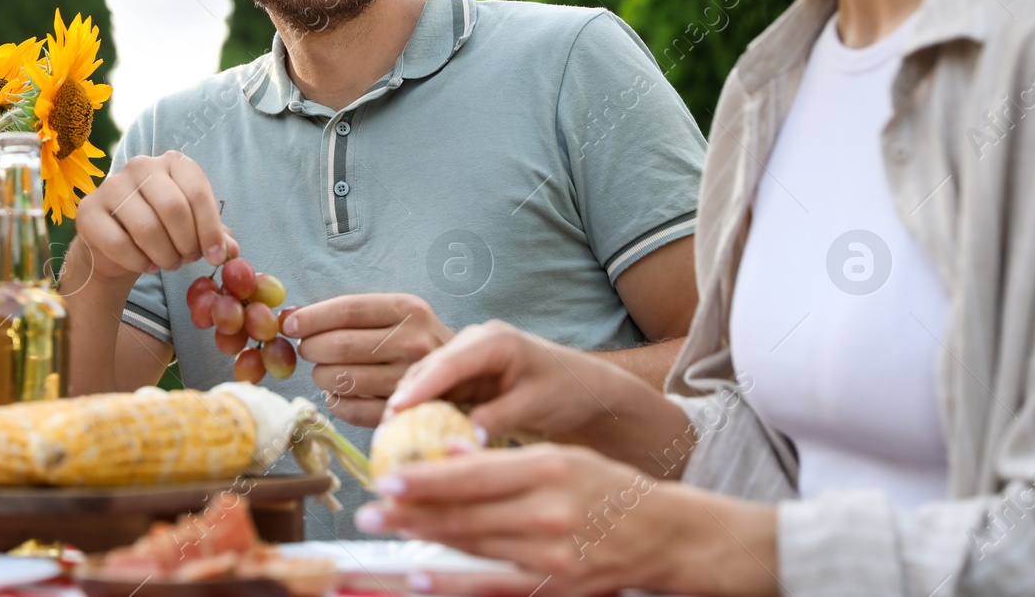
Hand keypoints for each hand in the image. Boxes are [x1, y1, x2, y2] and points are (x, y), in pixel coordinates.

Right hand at [73, 152, 233, 282]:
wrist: (116, 245)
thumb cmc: (163, 230)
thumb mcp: (193, 228)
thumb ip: (215, 236)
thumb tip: (230, 251)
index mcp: (173, 162)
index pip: (197, 192)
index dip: (210, 230)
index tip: (217, 257)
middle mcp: (141, 165)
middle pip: (174, 208)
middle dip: (187, 244)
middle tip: (187, 260)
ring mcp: (111, 185)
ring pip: (147, 228)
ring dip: (164, 256)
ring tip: (168, 263)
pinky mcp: (88, 210)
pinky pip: (119, 244)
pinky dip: (138, 262)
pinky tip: (145, 264)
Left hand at [282, 294, 452, 426]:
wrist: (466, 378)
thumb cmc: (416, 342)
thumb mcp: (396, 315)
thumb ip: (348, 314)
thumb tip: (290, 315)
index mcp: (409, 310)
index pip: (348, 310)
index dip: (311, 317)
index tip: (288, 324)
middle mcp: (414, 343)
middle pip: (338, 345)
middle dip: (311, 348)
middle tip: (308, 350)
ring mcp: (410, 381)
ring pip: (340, 379)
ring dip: (321, 376)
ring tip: (326, 371)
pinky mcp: (403, 414)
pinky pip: (351, 410)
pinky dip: (336, 402)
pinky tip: (340, 393)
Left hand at [355, 444, 777, 596]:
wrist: (667, 535)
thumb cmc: (607, 486)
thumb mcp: (561, 456)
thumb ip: (505, 460)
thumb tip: (448, 451)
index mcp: (549, 469)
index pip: (474, 475)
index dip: (425, 480)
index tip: (386, 479)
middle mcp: (549, 512)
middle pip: (465, 515)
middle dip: (410, 515)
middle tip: (367, 513)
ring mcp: (552, 555)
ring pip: (473, 548)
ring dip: (423, 543)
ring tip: (385, 536)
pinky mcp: (555, 585)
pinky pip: (494, 584)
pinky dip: (455, 582)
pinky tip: (422, 577)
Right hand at [386, 320, 640, 445]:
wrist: (583, 388)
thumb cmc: (567, 390)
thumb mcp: (536, 404)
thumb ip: (498, 417)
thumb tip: (462, 440)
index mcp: (495, 340)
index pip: (450, 362)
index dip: (422, 386)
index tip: (398, 408)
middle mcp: (475, 342)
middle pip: (431, 367)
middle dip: (406, 397)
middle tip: (384, 430)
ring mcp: (467, 358)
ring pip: (427, 379)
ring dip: (409, 405)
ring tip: (388, 435)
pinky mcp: (464, 377)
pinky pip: (436, 392)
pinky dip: (422, 411)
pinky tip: (406, 432)